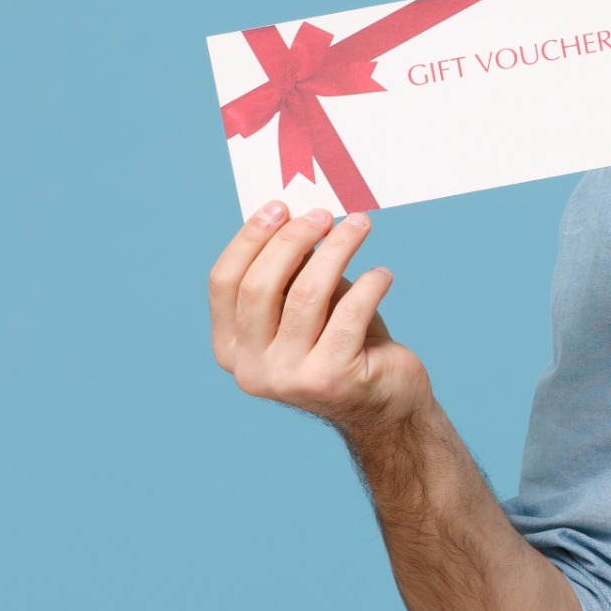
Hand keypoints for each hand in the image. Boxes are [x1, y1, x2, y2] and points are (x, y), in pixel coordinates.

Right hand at [208, 202, 429, 434]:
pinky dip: (369, 285)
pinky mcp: (332, 379)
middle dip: (292, 239)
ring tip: (360, 226)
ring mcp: (289, 379)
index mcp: (231, 348)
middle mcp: (251, 369)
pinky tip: (383, 273)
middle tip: (323, 214)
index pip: (224, 283)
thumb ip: (289, 272)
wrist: (385, 404)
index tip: (280, 206)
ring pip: (306, 295)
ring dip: (337, 250)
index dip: (249, 239)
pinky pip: (349, 314)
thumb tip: (293, 215)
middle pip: (259, 286)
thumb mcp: (305, 305)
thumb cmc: (343, 343)